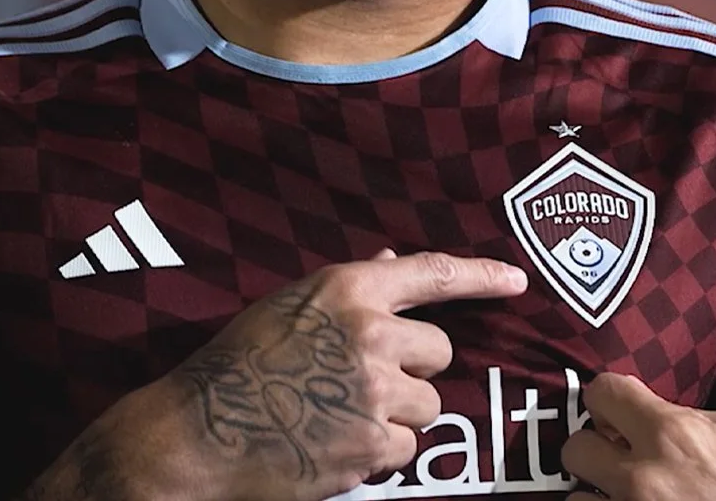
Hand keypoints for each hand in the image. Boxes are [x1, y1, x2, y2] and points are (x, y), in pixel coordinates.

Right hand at [23, 249, 526, 500]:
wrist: (197, 434)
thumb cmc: (237, 365)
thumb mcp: (290, 307)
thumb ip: (349, 289)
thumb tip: (393, 263)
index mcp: (346, 289)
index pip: (432, 272)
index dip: (482, 276)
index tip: (518, 281)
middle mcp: (369, 332)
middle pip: (439, 352)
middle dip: (414, 372)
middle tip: (365, 384)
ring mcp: (374, 390)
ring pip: (427, 405)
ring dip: (398, 417)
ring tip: (342, 418)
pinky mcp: (373, 443)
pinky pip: (406, 448)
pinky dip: (380, 453)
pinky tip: (337, 445)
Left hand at [561, 374, 715, 500]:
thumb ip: (700, 418)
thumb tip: (662, 412)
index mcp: (673, 434)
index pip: (603, 392)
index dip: (609, 399)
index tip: (618, 411)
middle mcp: (642, 478)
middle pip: (574, 448)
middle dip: (595, 450)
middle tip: (620, 461)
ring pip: (576, 498)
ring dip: (599, 496)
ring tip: (633, 498)